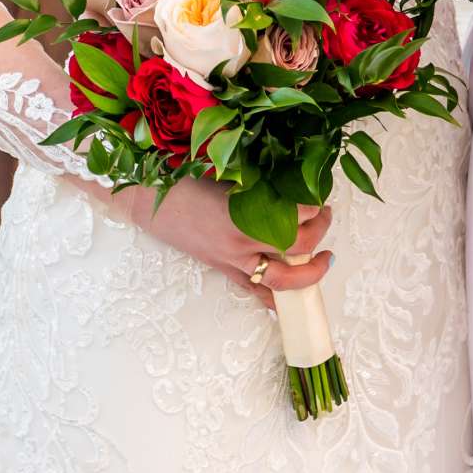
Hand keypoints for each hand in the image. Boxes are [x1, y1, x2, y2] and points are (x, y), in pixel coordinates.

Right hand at [124, 179, 333, 298]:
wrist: (147, 200)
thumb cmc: (180, 179)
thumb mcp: (224, 173)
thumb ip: (256, 181)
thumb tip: (288, 179)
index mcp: (241, 215)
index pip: (293, 217)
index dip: (313, 208)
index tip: (319, 195)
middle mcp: (240, 243)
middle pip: (295, 247)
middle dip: (319, 232)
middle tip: (325, 214)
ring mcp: (232, 261)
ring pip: (281, 278)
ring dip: (309, 271)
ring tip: (324, 257)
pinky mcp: (223, 269)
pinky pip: (255, 291)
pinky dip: (275, 299)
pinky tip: (292, 300)